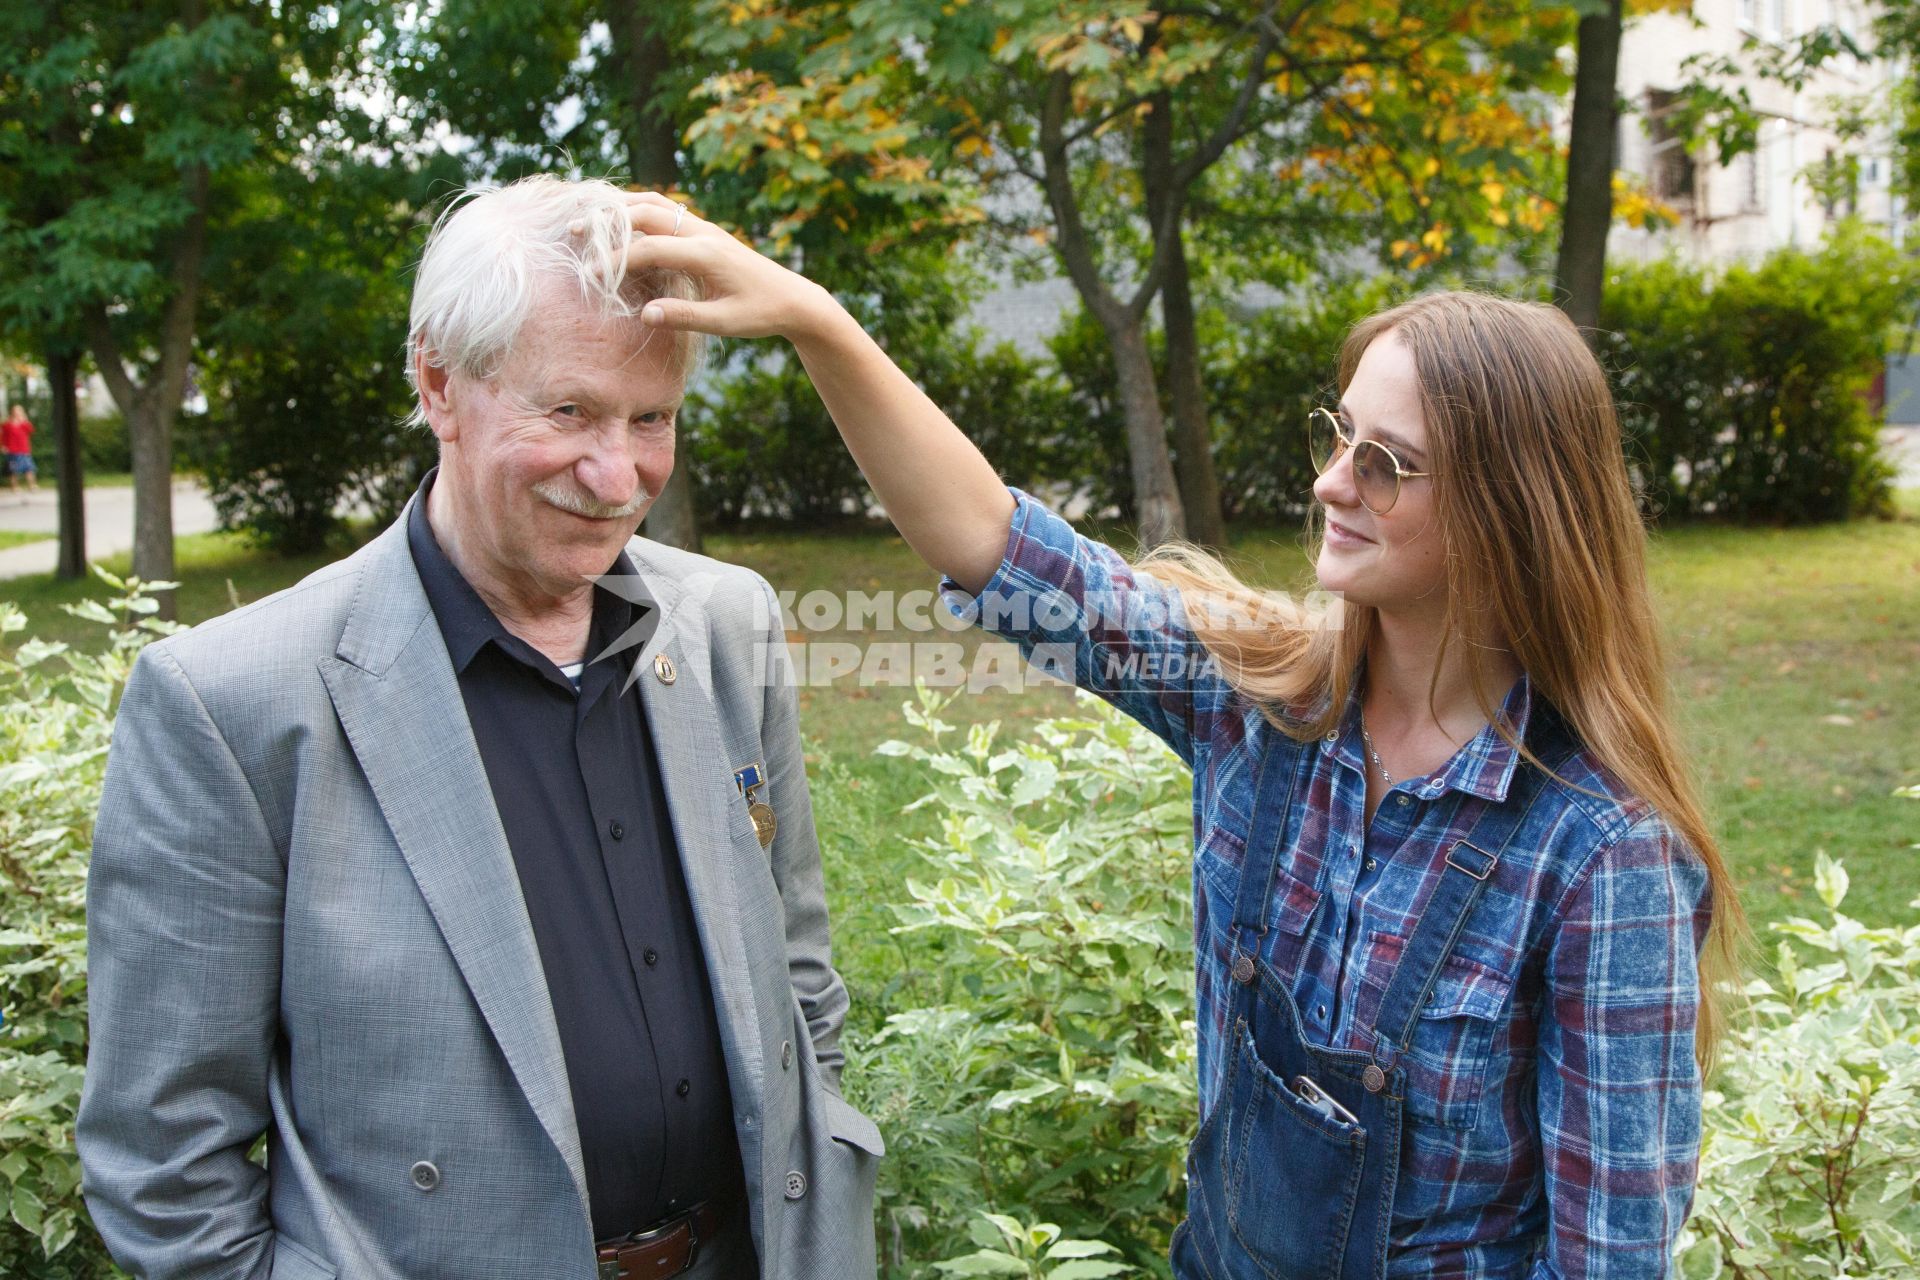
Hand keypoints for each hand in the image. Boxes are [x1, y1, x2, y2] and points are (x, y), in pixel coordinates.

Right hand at [610, 192, 839, 343]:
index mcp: (707, 254)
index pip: (650, 249)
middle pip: (646, 213)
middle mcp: (703, 232)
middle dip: (608, 221)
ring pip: (654, 203)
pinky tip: (616, 220)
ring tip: (587, 217)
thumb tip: (643, 315)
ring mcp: (703, 226)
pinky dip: (636, 209)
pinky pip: (663, 209)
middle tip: (574, 231)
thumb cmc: (760, 313)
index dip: (616, 261)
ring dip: (619, 207)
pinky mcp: (702, 229)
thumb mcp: (725, 322)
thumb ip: (684, 317)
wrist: (792, 297)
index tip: (589, 275)